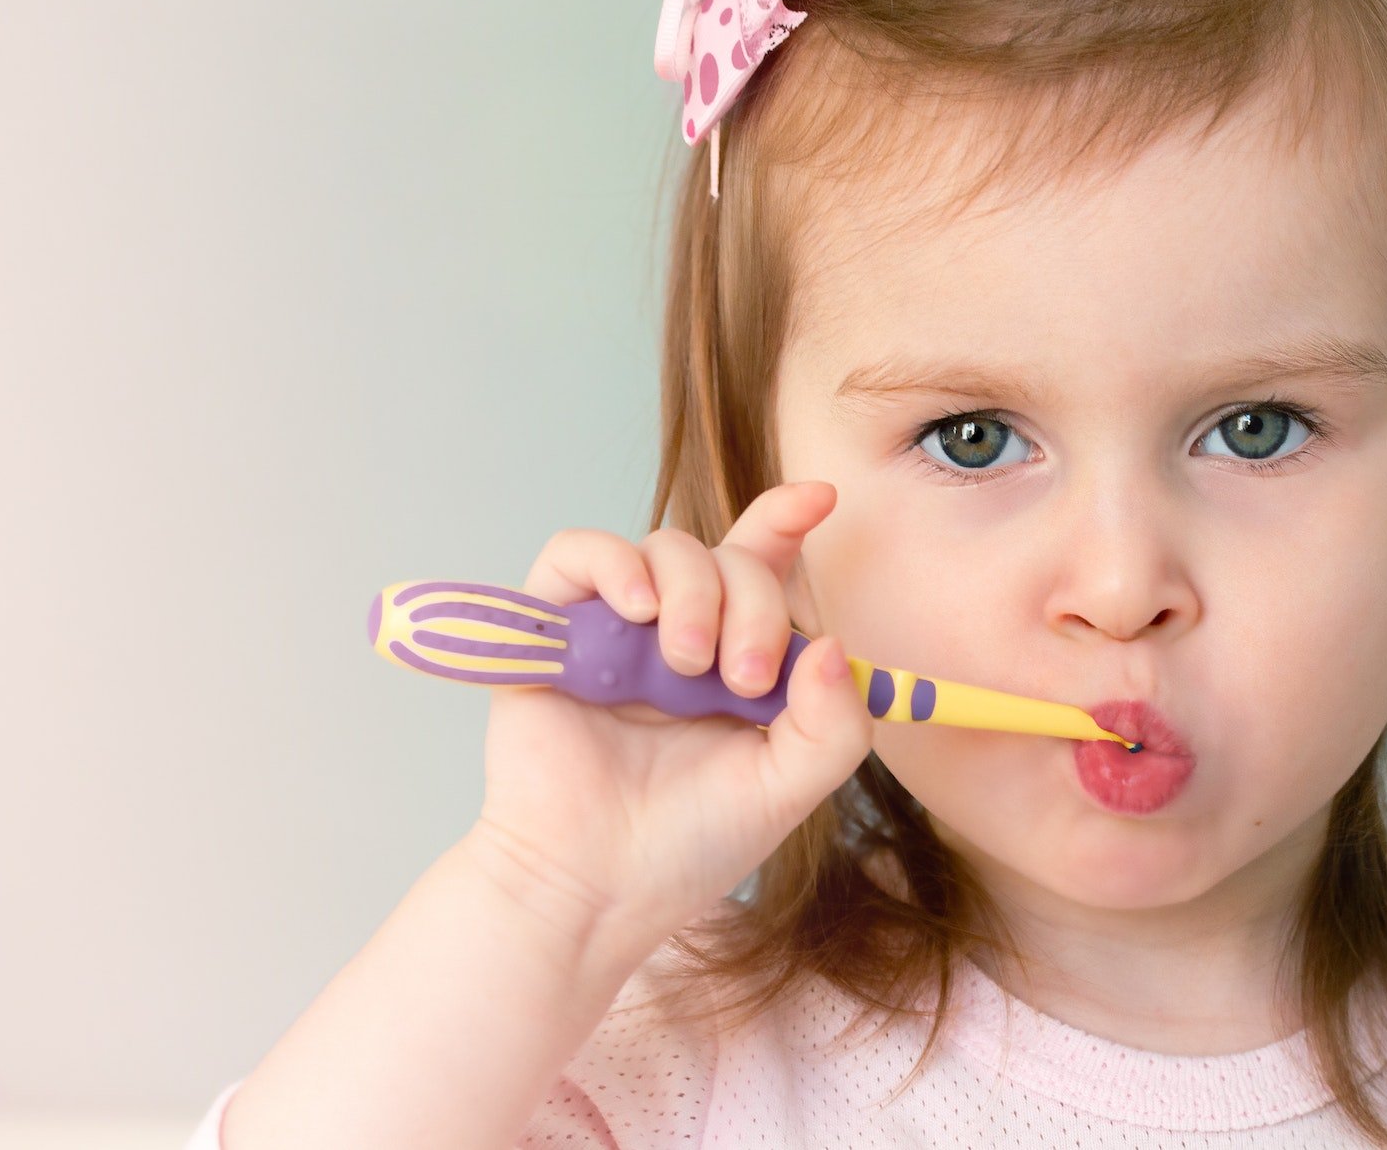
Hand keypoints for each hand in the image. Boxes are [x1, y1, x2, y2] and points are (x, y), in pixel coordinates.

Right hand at [465, 480, 870, 955]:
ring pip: (665, 546)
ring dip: (693, 592)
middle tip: (744, 678)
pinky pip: (575, 553)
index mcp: (735, 657)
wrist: (598, 890)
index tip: (820, 497)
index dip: (786, 521)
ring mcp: (615, 630)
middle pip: (729, 559)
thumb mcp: (790, 786)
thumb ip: (835, 722)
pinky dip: (614, 564)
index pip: (763, 566)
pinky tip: (637, 611)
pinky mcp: (552, 634)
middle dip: (754, 605)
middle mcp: (677, 632)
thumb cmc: (687, 844)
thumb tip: (829, 644)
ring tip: (687, 664)